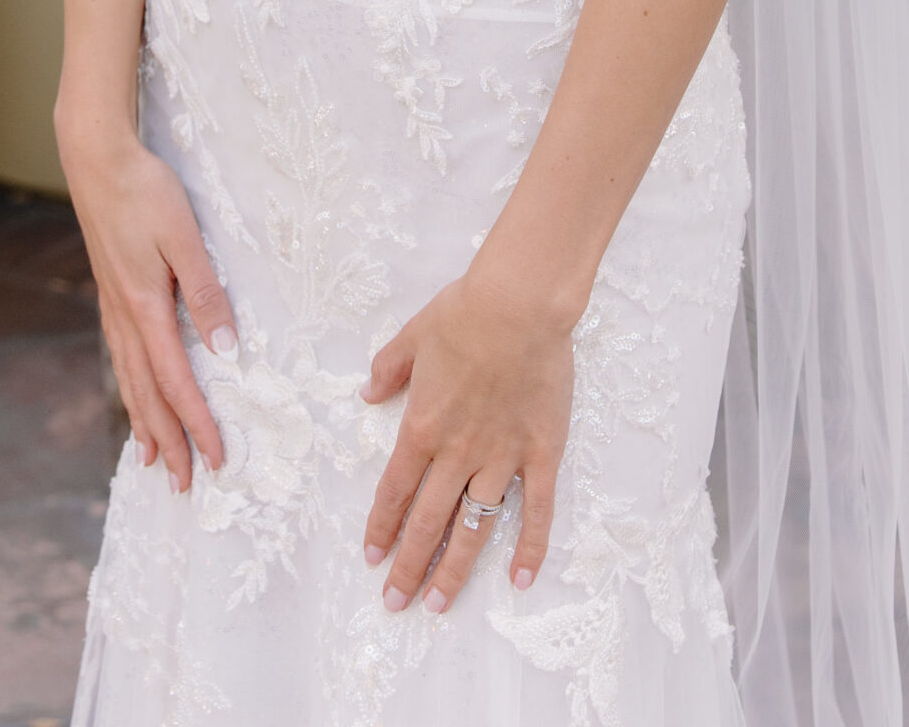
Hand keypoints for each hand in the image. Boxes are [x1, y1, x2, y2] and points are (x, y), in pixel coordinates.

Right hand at [66, 132, 237, 492]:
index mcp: (147, 309)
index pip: (177, 384)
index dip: (198, 426)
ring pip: (130, 380)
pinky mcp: (110, 293)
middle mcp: (126, 317)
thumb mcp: (184, 238)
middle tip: (182, 485)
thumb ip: (206, 292)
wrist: (96, 160)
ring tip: (150, 459)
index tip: (216, 462)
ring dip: (143, 422)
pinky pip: (121, 357)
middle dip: (167, 442)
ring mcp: (113, 307)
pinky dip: (129, 388)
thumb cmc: (146, 192)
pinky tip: (133, 392)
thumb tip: (227, 350)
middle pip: (148, 395)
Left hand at [360, 266, 572, 613]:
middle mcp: (457, 453)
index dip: (381, 529)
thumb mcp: (411, 336)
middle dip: (408, 567)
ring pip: (474, 528)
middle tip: (395, 603)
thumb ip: (388, 370)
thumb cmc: (464, 312)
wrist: (518, 304)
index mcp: (422, 427)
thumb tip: (367, 395)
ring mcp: (501, 457)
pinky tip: (520, 580)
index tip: (372, 559)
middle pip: (427, 522)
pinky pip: (536, 511)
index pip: (394, 492)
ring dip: (453, 570)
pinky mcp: (541, 454)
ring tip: (438, 605)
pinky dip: (529, 548)